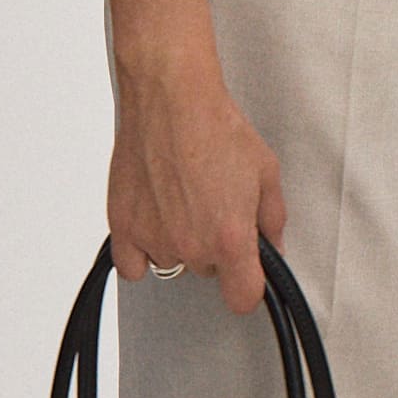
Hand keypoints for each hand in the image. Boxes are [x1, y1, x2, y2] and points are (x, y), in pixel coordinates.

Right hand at [107, 41, 285, 314]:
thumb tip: (273, 247)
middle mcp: (191, 246)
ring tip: (182, 200)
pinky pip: (133, 265)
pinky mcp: (123, 227)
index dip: (248, 286)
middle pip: (208, 272)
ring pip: (172, 263)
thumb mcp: (265, 172)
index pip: (242, 298)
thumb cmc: (216, 127)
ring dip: (178, 242)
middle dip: (214, 247)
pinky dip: (142, 250)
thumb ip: (273, 220)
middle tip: (212, 206)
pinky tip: (154, 222)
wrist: (171, 99)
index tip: (246, 273)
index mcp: (230, 238)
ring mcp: (154, 239)